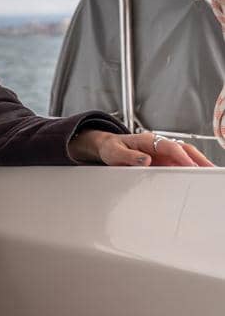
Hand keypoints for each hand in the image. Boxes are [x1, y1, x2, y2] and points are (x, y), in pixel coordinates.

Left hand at [71, 127, 213, 166]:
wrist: (106, 146)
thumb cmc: (111, 148)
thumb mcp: (115, 153)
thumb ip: (129, 156)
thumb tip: (146, 160)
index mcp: (148, 140)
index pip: (169, 147)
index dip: (181, 156)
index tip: (190, 165)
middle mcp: (158, 144)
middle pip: (183, 149)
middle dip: (198, 158)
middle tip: (209, 169)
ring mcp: (161, 152)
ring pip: (184, 155)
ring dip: (197, 163)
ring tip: (209, 173)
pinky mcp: (161, 160)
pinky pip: (178, 163)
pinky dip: (189, 168)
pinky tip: (196, 175)